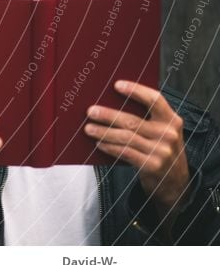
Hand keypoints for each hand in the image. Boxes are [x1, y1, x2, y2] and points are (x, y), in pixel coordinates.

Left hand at [84, 80, 189, 221]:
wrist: (175, 180)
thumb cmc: (160, 147)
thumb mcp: (162, 130)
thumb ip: (146, 117)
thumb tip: (111, 101)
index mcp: (172, 120)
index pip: (155, 100)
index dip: (136, 91)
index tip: (116, 85)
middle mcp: (169, 134)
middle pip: (133, 121)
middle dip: (108, 115)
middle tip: (90, 111)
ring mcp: (161, 151)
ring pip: (126, 137)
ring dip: (104, 132)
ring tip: (88, 128)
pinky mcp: (152, 165)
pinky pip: (126, 153)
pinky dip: (110, 147)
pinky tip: (98, 143)